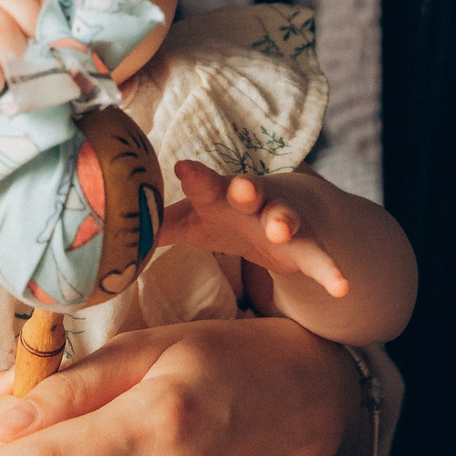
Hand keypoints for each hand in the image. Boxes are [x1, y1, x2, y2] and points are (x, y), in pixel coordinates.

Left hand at [161, 160, 349, 297]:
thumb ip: (160, 225)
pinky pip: (321, 259)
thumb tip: (113, 234)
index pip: (206, 184)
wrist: (290, 212)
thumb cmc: (230, 215)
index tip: (184, 168)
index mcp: (222, 196)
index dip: (196, 177)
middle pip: (251, 193)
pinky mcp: (309, 247)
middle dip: (248, 190)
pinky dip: (332, 272)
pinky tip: (342, 287)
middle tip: (242, 188)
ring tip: (282, 231)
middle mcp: (256, 204)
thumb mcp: (196, 221)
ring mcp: (285, 222)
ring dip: (285, 222)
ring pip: (287, 219)